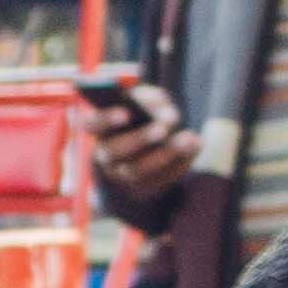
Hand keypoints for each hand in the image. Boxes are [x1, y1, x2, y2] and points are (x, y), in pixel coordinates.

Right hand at [96, 83, 195, 200]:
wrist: (151, 144)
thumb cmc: (145, 114)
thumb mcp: (147, 100)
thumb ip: (152, 98)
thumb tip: (163, 110)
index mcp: (99, 127)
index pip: (93, 123)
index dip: (106, 119)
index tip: (126, 113)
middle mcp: (105, 154)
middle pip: (114, 151)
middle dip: (140, 139)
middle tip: (162, 128)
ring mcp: (121, 175)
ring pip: (138, 171)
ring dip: (164, 154)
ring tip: (187, 138)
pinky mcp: (143, 189)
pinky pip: (160, 180)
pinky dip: (179, 163)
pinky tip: (195, 145)